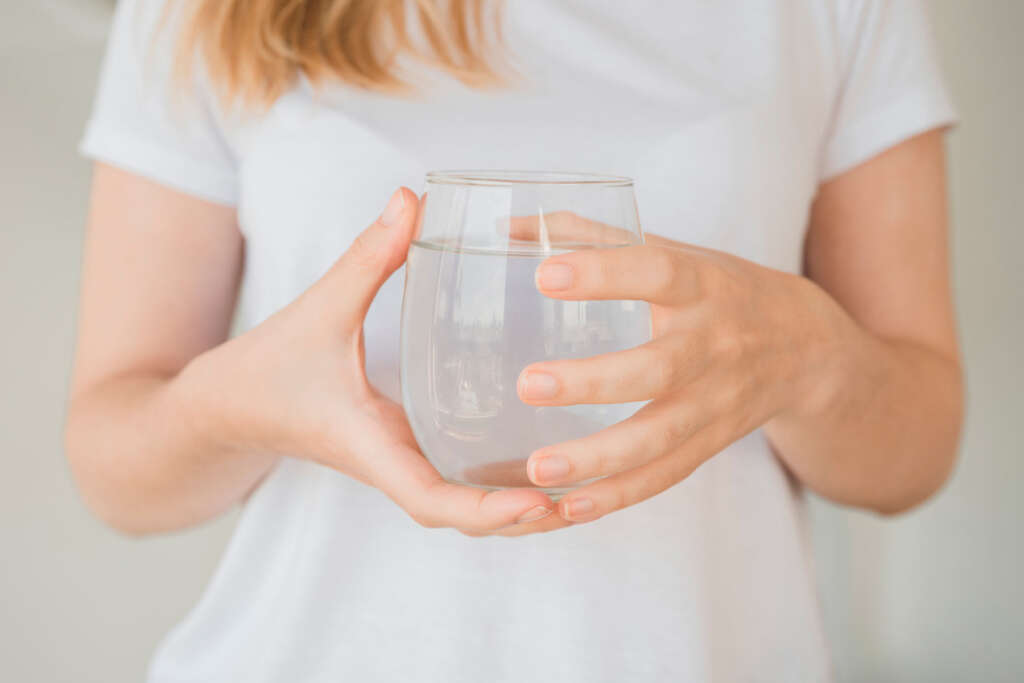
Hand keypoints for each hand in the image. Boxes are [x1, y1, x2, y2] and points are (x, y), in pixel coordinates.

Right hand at [182, 188, 556, 534]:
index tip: (539, 504)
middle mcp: (390, 465)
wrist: (226, 408)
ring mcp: (398, 465)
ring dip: (515, 513)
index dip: (485, 510)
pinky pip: (454, 485)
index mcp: (368, 445)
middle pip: (461, 518)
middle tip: (583, 500)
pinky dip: (495, 491)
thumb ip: (367, 255)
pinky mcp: (401, 454)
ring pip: (461, 509)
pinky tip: (539, 468)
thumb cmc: (267, 368)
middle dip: (518, 521)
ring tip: (580, 494)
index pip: (429, 499)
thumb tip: (412, 198)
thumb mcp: (320, 308)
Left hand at [512, 213, 844, 523]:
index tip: (544, 275)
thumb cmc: (716, 289)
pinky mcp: (710, 443)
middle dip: (594, 382)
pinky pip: (665, 476)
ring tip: (537, 468)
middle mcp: (713, 345)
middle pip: (658, 368)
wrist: (806, 346)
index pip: (657, 273)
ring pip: (659, 437)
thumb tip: (508, 227)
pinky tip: (571, 506)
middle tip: (528, 384)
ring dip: (598, 457)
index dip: (604, 273)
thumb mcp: (673, 250)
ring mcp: (715, 402)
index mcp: (701, 285)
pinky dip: (619, 496)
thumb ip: (592, 235)